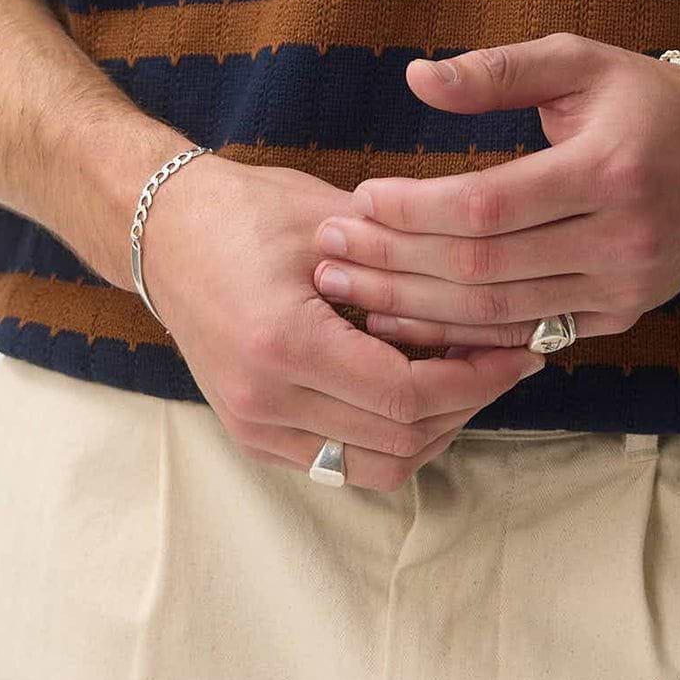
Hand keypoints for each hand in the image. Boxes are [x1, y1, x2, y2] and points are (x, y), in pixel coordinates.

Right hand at [138, 153, 545, 486]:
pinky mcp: (253, 435)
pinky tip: (415, 387)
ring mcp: (254, 426)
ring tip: (466, 377)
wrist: (163, 231)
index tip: (516, 352)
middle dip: (464, 406)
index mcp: (284, 345)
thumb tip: (492, 281)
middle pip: (398, 442)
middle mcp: (265, 401)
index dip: (473, 380)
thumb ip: (406, 257)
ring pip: (373, 467)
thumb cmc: (246, 211)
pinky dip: (388, 435)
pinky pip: (340, 462)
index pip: (405, 395)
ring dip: (430, 431)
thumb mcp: (331, 218)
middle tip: (504, 362)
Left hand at [305, 36, 679, 351]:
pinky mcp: (619, 317)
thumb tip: (415, 79)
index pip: (489, 205)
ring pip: (499, 315)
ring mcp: (623, 288)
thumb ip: (496, 71)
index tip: (359, 198)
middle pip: (484, 268)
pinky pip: (527, 335)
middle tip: (329, 251)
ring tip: (350, 289)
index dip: (415, 210)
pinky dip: (462, 334)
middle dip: (396, 263)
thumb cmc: (644, 97)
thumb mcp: (578, 61)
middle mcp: (621, 240)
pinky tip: (408, 321)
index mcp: (608, 171)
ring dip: (415, 308)